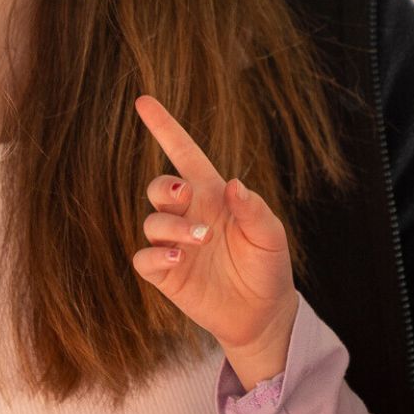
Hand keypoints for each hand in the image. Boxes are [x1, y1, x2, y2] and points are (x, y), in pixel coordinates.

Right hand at [132, 95, 298, 389]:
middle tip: (185, 195)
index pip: (184, 153)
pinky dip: (156, 254)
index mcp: (213, 193)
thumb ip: (253, 208)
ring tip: (202, 239)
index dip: (164, 127)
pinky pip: (144, 258)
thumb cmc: (268, 264)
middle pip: (159, 187)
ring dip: (172, 226)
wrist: (263, 312)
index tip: (144, 101)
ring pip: (152, 222)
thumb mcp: (270, 233)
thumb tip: (234, 184)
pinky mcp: (166, 274)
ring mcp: (175, 243)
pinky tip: (179, 258)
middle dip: (164, 186)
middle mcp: (189, 214)